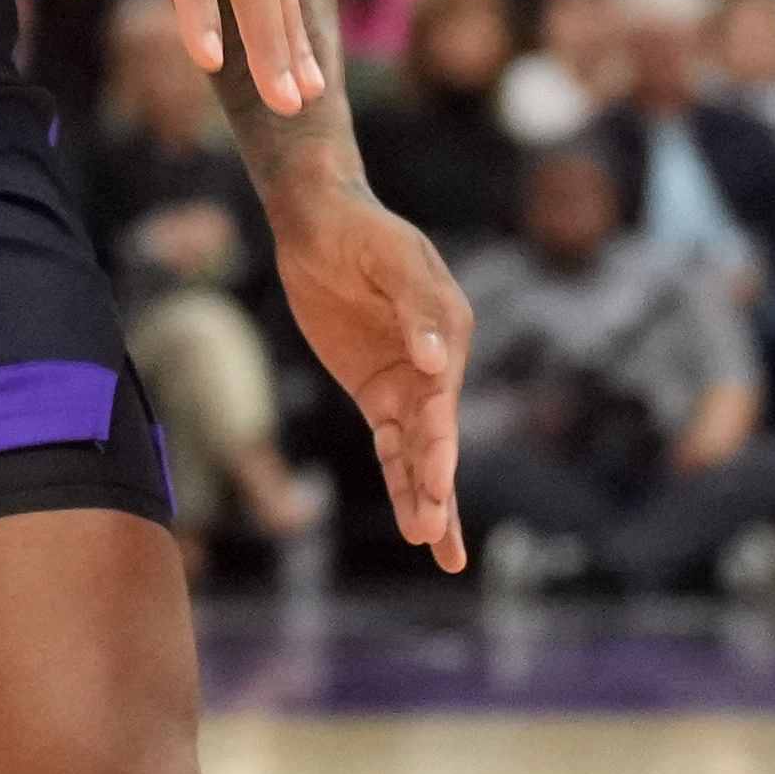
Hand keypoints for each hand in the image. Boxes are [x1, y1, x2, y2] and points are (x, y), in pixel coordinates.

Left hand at [271, 185, 467, 567]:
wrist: (322, 224)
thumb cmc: (363, 233)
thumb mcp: (392, 261)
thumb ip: (418, 311)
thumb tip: (437, 363)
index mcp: (452, 334)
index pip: (444, 404)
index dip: (439, 450)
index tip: (437, 490)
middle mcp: (437, 367)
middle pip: (437, 440)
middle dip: (438, 490)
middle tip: (437, 538)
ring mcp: (407, 384)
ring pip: (417, 454)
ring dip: (425, 498)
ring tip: (437, 549)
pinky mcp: (376, 394)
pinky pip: (390, 447)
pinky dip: (401, 481)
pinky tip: (414, 519)